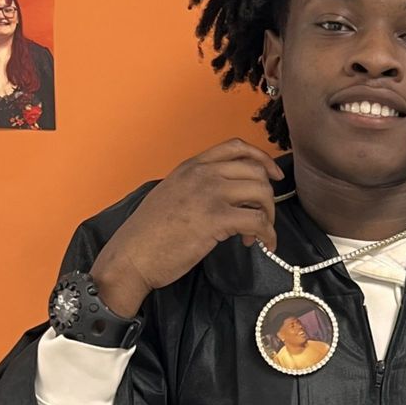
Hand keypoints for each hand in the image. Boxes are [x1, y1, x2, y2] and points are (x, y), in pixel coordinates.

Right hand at [89, 139, 283, 317]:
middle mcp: (202, 174)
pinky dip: (267, 235)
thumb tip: (228, 197)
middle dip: (267, 196)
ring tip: (255, 235)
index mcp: (191, 166)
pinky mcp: (216, 219)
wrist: (131, 257)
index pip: (236, 146)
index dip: (262, 159)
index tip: (274, 176)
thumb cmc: (148, 235)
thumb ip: (197, 188)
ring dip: (268, 216)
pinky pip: (258, 221)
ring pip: (262, 193)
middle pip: (256, 171)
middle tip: (261, 219)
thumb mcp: (171, 195)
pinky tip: (261, 245)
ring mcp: (209, 194)